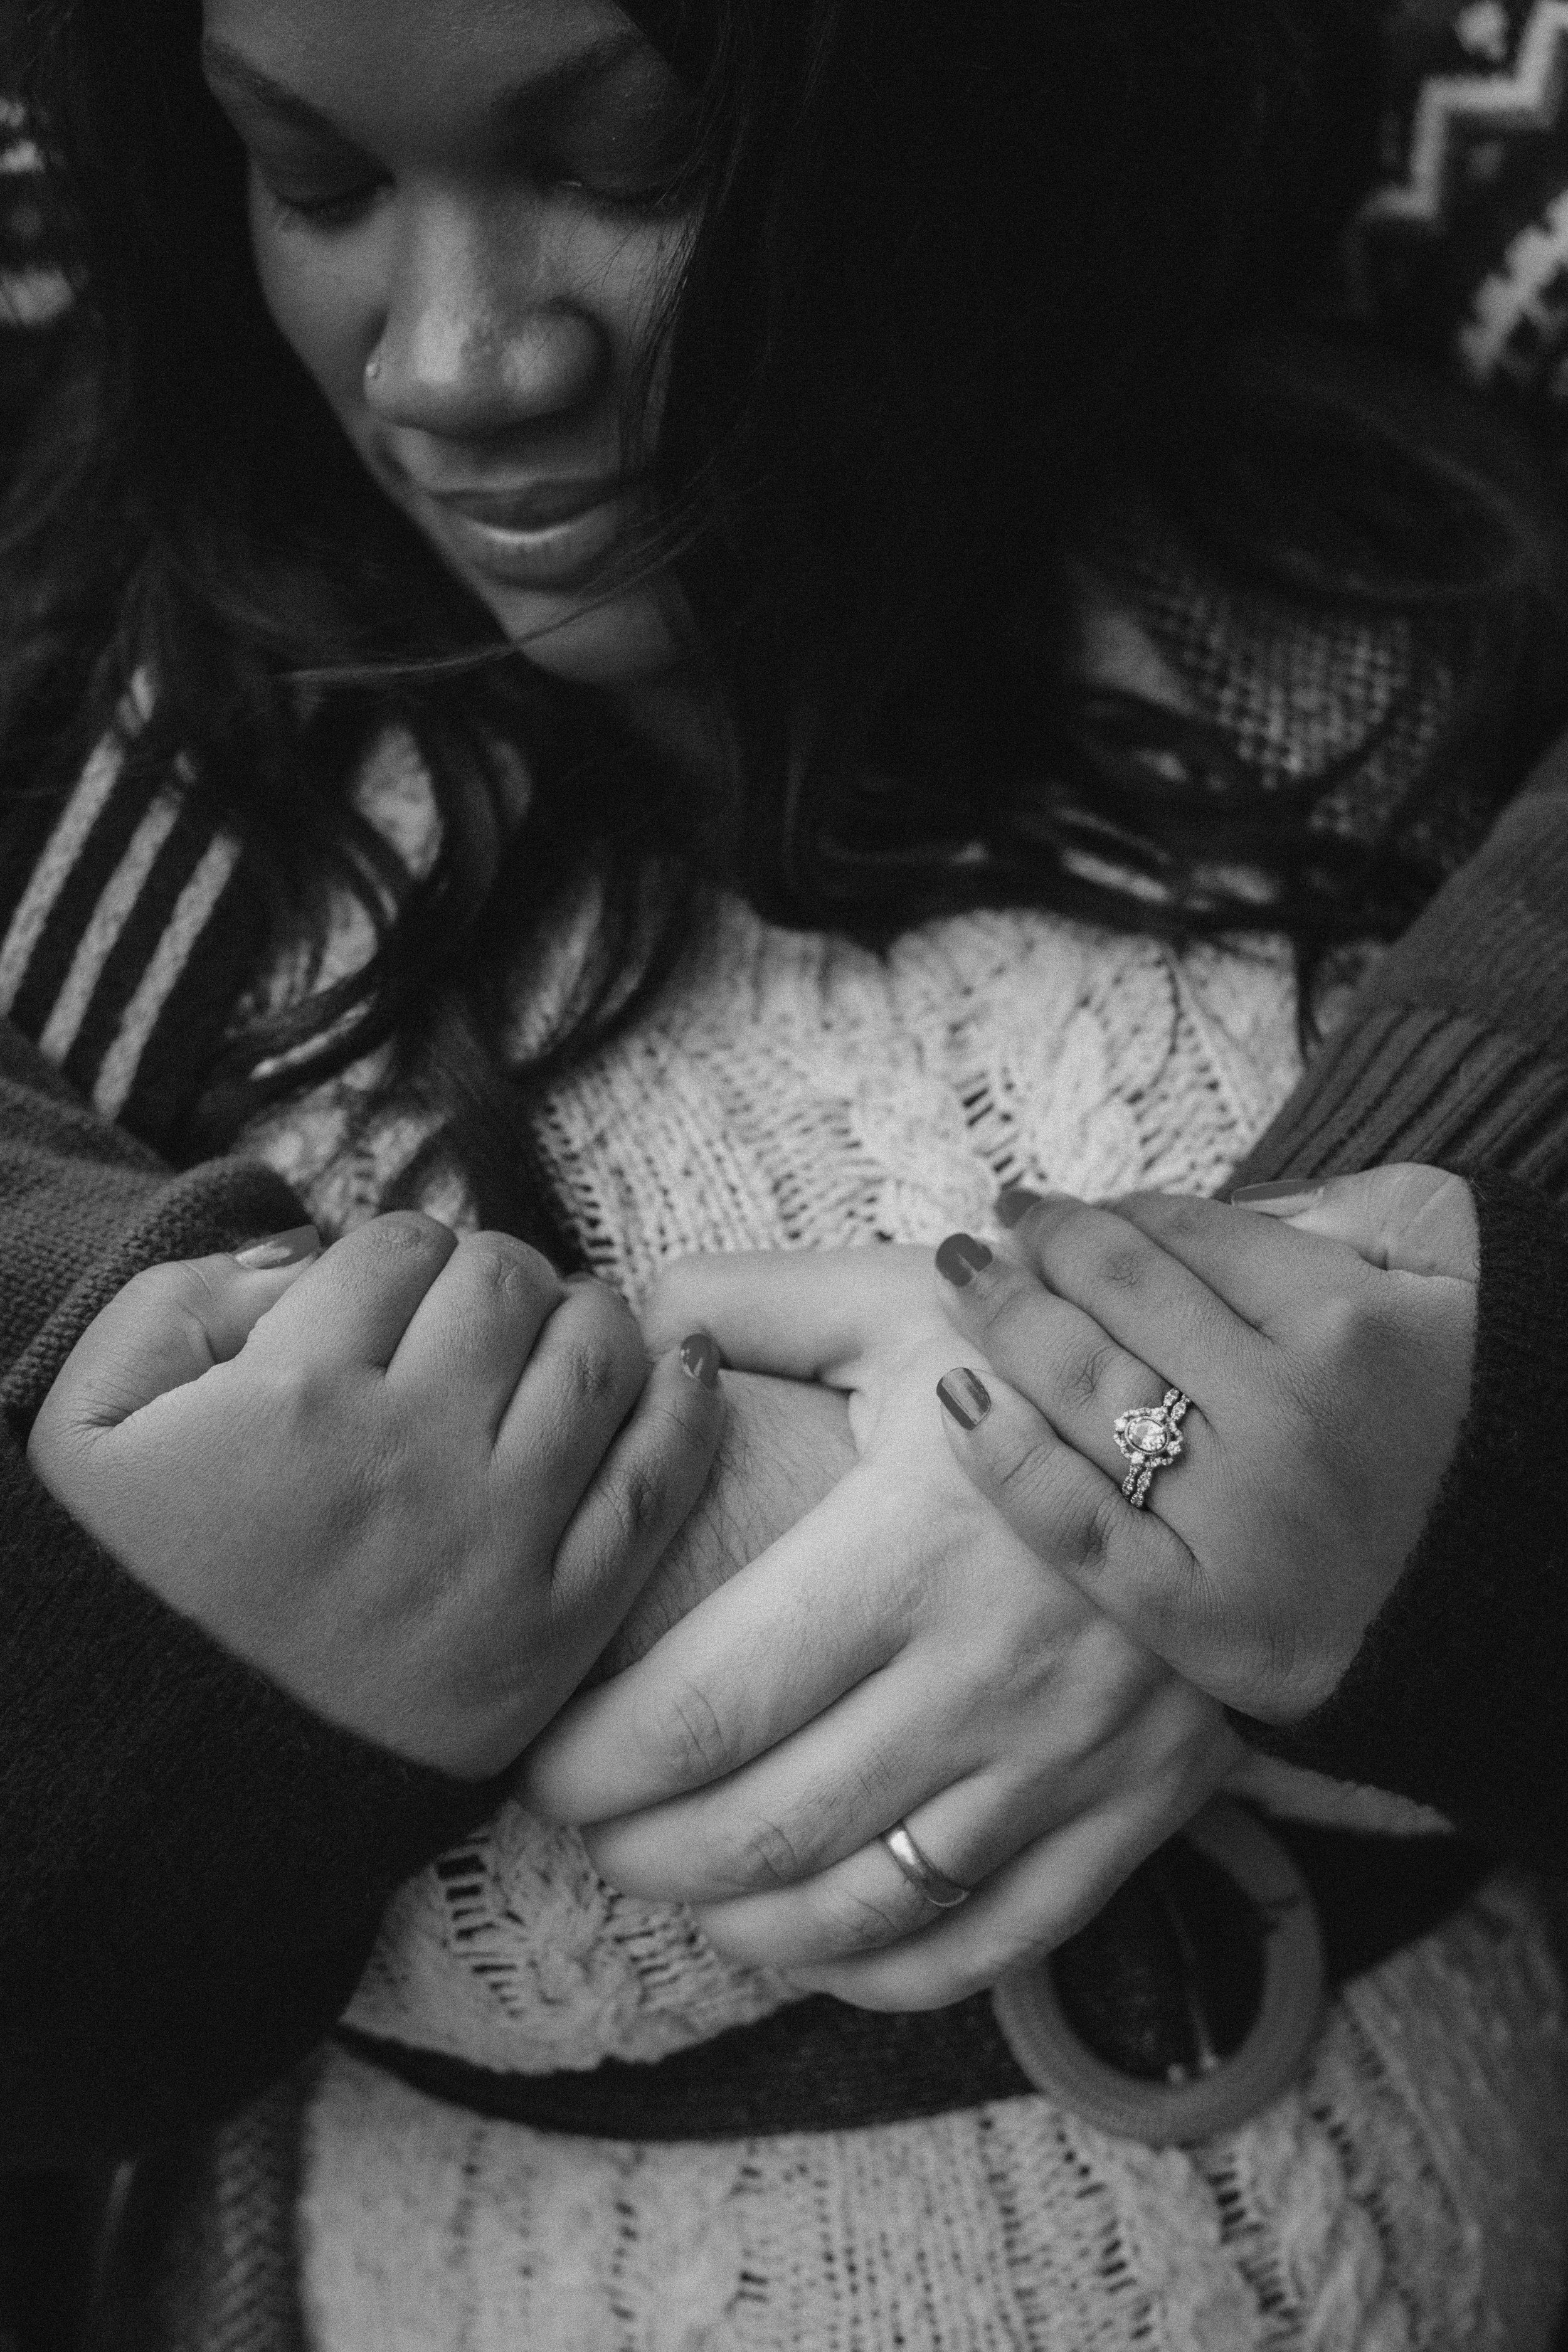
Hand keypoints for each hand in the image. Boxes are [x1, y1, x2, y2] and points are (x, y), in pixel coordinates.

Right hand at [28, 1214, 723, 1778]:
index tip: (390, 1301)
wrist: (159, 1784)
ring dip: (587, 1320)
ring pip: (597, 1358)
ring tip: (560, 1337)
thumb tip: (315, 1248)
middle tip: (476, 1317)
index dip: (400, 1257)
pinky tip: (682, 1365)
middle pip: (509, 1283)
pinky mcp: (556, 1632)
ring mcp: (496, 1547)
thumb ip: (191, 1295)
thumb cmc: (124, 1587)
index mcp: (296, 1394)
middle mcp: (410, 1458)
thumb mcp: (90, 1416)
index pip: (404, 1245)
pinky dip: (685, 1409)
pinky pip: (659, 1487)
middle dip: (493, 1276)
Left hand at [524, 1247, 1235, 2008]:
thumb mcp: (907, 1301)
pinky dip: (879, 1971)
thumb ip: (749, 1301)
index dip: (595, 1761)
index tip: (546, 1760)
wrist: (1260, 1433)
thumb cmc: (1055, 1364)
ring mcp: (1073, 1762)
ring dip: (739, 1921)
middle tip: (590, 1823)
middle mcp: (993, 1676)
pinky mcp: (1136, 1813)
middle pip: (765, 1832)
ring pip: (864, 1911)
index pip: (705, 1710)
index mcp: (916, 1550)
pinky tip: (812, 1940)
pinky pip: (989, 1945)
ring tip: (680, 1877)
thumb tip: (619, 1319)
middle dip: (642, 1849)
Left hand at [933, 1164, 1477, 1725]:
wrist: (1520, 1620)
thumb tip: (1235, 1200)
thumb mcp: (1458, 1281)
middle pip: (1119, 1299)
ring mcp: (1237, 1519)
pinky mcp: (1202, 1617)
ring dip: (1005, 1323)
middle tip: (993, 1229)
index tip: (1063, 1205)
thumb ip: (1360, 1212)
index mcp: (1345, 1321)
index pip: (1185, 1236)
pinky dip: (1004, 1457)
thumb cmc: (1488, 1431)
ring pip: (1085, 1391)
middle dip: (1042, 1249)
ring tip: (961, 1281)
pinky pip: (1073, 1522)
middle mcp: (1283, 1412)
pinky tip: (955, 1399)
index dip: (1111, 1211)